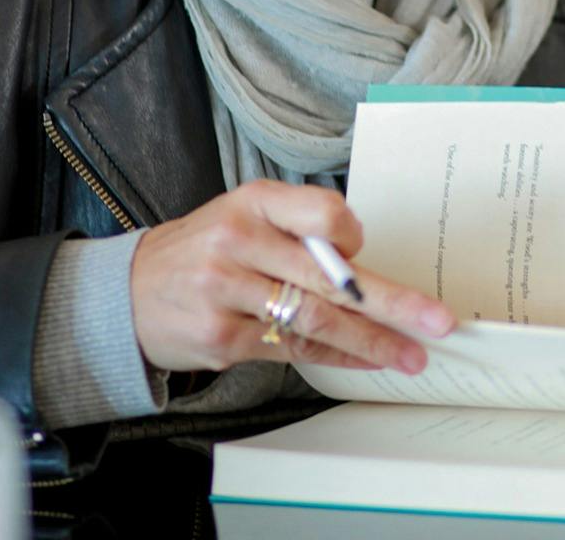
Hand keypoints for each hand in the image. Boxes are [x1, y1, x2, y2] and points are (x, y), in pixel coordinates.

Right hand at [130, 179, 454, 374]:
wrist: (128, 293)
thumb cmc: (204, 249)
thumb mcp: (244, 217)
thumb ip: (299, 231)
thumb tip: (365, 263)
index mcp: (252, 202)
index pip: (322, 212)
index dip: (352, 237)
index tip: (367, 252)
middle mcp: (238, 242)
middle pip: (331, 278)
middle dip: (393, 303)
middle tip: (436, 320)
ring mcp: (227, 293)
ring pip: (316, 320)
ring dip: (372, 342)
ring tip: (411, 354)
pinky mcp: (222, 338)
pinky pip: (293, 351)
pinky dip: (335, 358)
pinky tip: (363, 360)